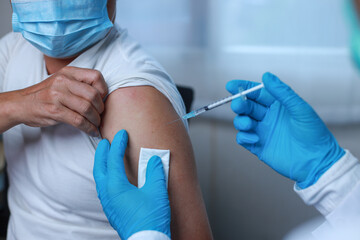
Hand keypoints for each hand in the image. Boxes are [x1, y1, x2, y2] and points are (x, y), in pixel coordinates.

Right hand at [16, 66, 106, 135]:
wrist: (21, 104)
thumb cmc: (46, 94)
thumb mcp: (62, 81)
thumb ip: (79, 84)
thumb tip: (102, 96)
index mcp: (69, 72)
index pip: (96, 76)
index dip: (104, 90)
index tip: (102, 100)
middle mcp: (63, 81)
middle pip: (93, 95)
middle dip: (101, 108)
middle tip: (100, 115)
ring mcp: (58, 96)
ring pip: (87, 109)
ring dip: (95, 120)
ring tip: (96, 124)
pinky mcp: (54, 110)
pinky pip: (78, 121)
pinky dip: (89, 128)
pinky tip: (91, 131)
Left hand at [93, 130, 170, 239]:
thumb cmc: (150, 219)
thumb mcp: (156, 191)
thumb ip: (155, 172)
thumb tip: (154, 161)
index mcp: (116, 187)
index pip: (113, 159)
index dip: (118, 144)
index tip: (121, 134)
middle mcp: (108, 194)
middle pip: (100, 168)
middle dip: (102, 153)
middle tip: (105, 141)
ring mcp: (108, 203)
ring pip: (100, 179)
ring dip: (103, 165)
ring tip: (107, 157)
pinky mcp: (112, 210)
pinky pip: (104, 188)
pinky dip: (106, 177)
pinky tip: (113, 178)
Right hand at [226, 72, 344, 187]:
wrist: (316, 162)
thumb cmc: (314, 135)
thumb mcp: (300, 109)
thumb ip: (282, 92)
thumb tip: (267, 76)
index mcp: (278, 106)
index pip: (257, 93)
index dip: (244, 88)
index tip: (232, 85)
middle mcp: (268, 117)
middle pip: (247, 106)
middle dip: (240, 103)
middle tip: (238, 104)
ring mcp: (262, 131)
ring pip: (242, 121)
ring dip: (240, 120)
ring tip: (248, 124)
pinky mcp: (258, 146)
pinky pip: (243, 138)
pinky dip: (244, 137)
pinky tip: (254, 138)